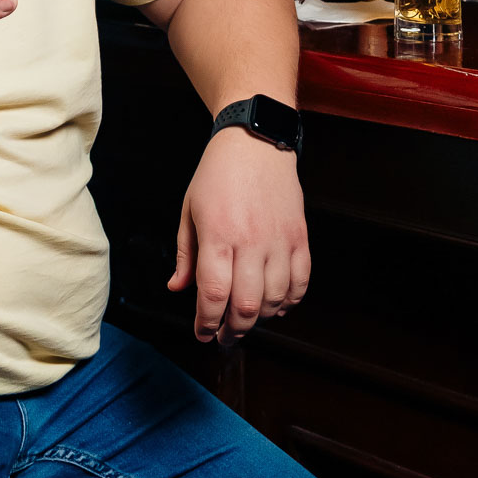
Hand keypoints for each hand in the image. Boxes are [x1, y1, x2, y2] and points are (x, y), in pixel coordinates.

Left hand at [167, 127, 309, 346]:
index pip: (212, 294)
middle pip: (246, 306)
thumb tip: (177, 288)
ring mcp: (279, 240)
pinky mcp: (300, 237)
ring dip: (259, 319)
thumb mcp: (189, 211)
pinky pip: (300, 282)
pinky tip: (275, 306)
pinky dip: (289, 302)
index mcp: (218, 235)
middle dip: (232, 330)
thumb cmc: (217, 174)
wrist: (256, 142)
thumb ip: (184, 254)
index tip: (202, 334)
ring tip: (246, 320)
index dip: (206, 322)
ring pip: (274, 299)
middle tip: (223, 336)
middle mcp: (251, 241)